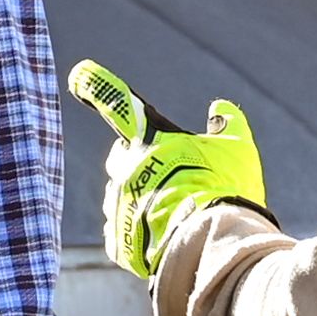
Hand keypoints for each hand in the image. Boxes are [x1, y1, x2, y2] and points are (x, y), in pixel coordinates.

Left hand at [67, 63, 264, 280]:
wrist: (211, 241)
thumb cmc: (225, 188)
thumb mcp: (238, 148)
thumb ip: (229, 123)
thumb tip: (220, 107)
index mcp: (150, 139)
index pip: (118, 102)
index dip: (96, 85)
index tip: (78, 74)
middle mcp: (126, 169)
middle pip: (120, 158)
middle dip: (138, 162)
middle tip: (169, 176)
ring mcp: (117, 205)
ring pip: (120, 196)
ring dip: (142, 199)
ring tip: (176, 213)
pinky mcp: (117, 240)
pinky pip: (120, 232)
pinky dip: (138, 233)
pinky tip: (162, 237)